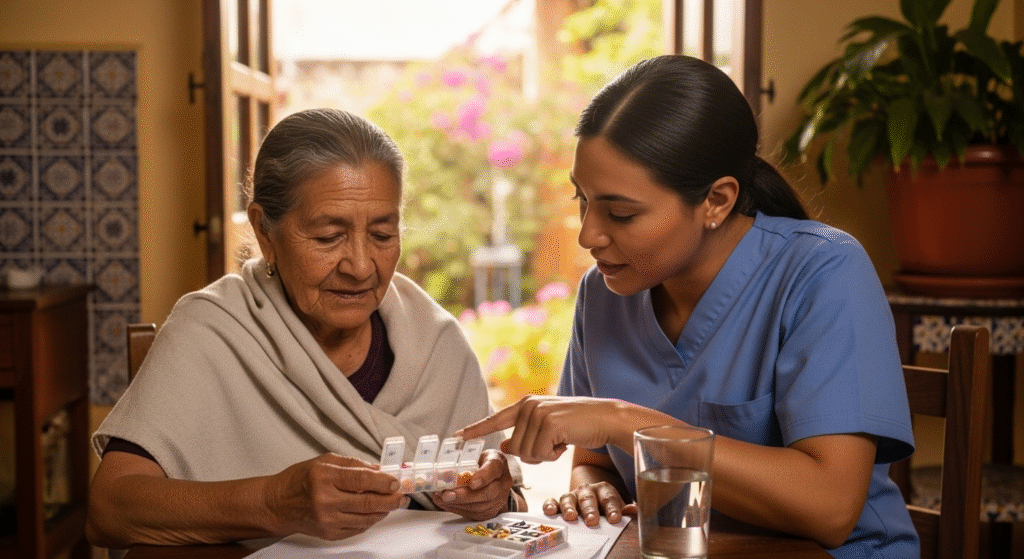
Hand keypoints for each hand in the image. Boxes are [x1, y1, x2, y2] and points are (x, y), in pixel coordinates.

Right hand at [267, 453, 407, 540]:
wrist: (278, 504)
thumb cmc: (299, 480)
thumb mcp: (325, 462)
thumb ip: (354, 465)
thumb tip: (379, 470)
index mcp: (324, 477)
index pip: (362, 479)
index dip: (383, 481)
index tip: (396, 481)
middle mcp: (325, 500)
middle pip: (368, 502)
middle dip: (391, 499)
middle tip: (403, 495)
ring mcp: (327, 520)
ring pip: (366, 518)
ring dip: (384, 511)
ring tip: (394, 503)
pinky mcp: (329, 533)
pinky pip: (358, 528)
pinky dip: (370, 520)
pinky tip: (375, 512)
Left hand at [430, 449, 514, 519]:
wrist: (494, 477)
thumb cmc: (481, 463)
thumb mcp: (475, 455)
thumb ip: (462, 461)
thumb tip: (443, 474)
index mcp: (499, 464)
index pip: (494, 469)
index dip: (483, 477)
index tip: (471, 483)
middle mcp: (503, 483)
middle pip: (487, 493)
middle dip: (464, 496)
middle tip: (446, 495)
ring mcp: (499, 499)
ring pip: (480, 506)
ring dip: (458, 504)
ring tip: (441, 499)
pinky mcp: (491, 511)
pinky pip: (475, 514)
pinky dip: (458, 509)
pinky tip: (446, 504)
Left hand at [456, 396, 631, 462]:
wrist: (606, 418)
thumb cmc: (579, 425)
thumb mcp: (547, 427)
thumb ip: (525, 434)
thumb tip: (504, 446)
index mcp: (526, 404)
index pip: (495, 419)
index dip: (475, 429)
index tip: (457, 436)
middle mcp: (528, 405)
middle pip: (514, 448)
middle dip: (534, 454)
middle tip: (554, 443)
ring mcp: (537, 413)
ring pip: (526, 454)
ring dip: (545, 455)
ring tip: (560, 440)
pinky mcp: (548, 424)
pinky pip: (539, 455)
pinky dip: (553, 455)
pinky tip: (565, 442)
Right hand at [541, 482, 636, 526]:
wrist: (591, 504)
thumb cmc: (605, 510)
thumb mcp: (616, 510)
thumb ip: (624, 511)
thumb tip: (633, 511)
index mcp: (604, 490)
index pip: (609, 499)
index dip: (613, 509)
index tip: (615, 519)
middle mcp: (586, 490)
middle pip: (588, 499)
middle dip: (590, 509)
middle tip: (592, 521)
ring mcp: (572, 495)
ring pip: (568, 498)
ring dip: (569, 508)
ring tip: (571, 517)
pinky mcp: (558, 502)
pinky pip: (552, 501)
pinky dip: (550, 505)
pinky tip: (550, 511)